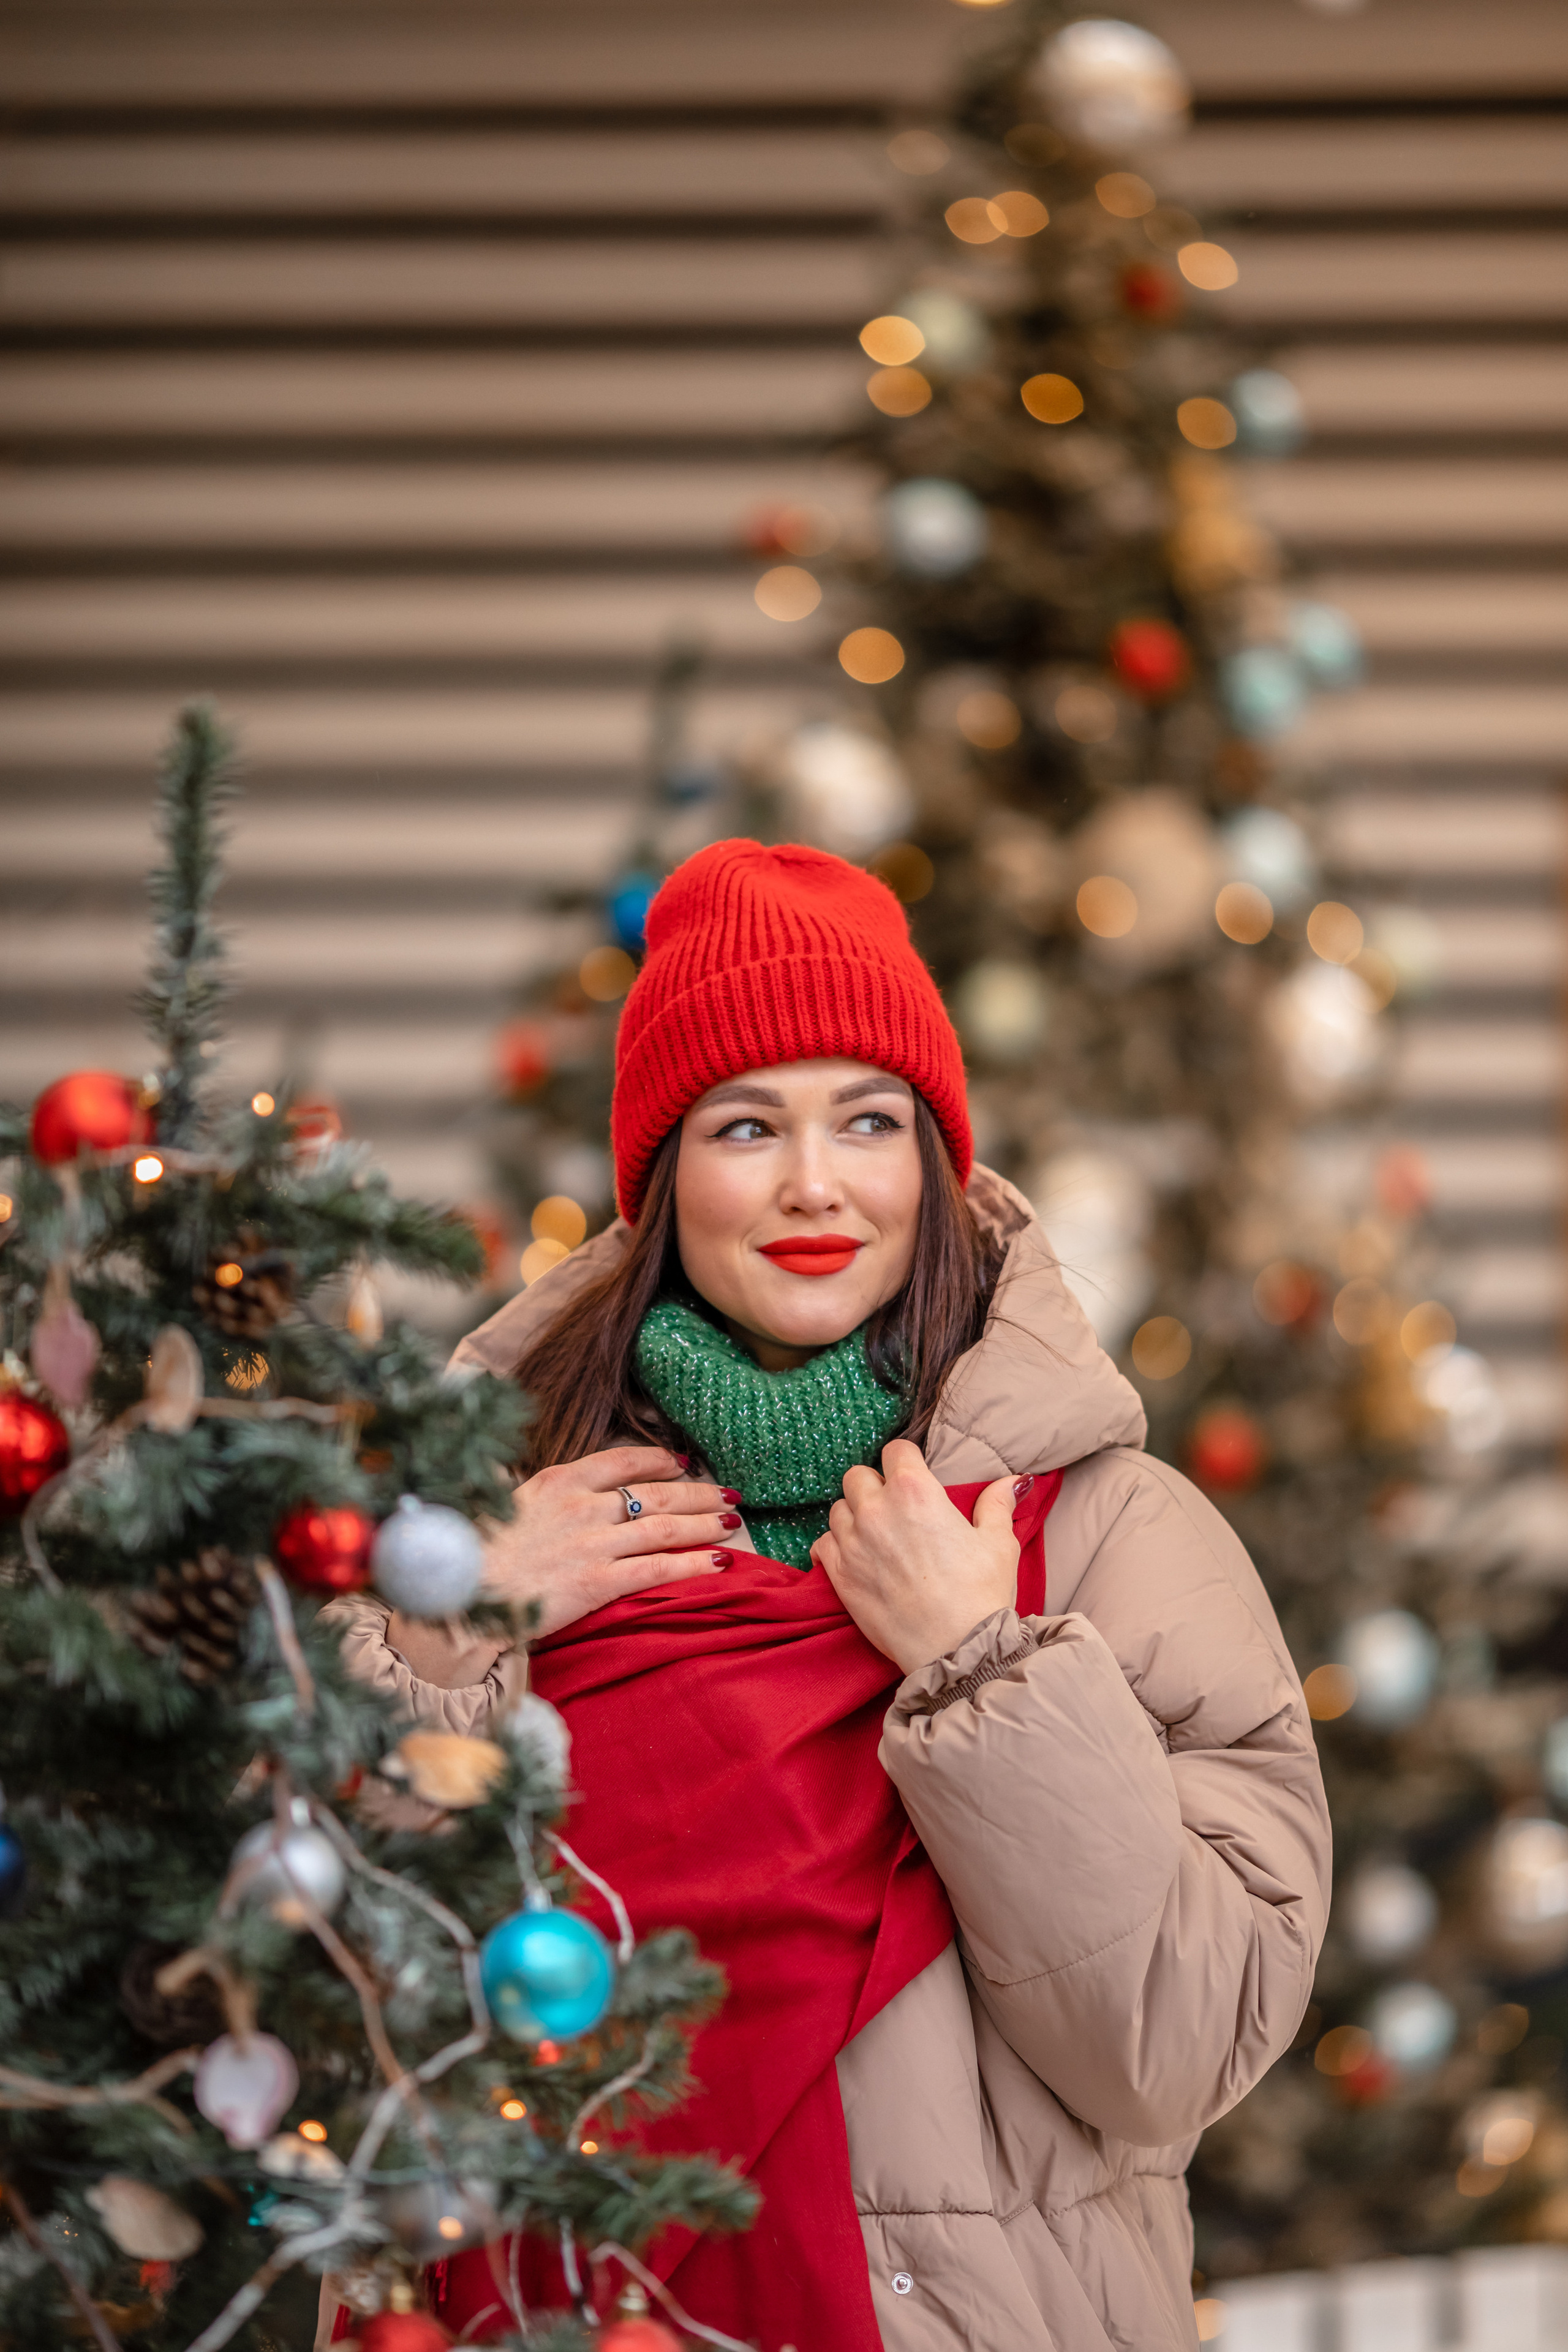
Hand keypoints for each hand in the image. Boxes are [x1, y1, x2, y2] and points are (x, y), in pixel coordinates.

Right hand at [481, 1445, 740, 1635]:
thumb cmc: (480, 1552)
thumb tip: (571, 1492)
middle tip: (728, 1493)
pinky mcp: (599, 1581)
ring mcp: (594, 1543)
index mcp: (559, 1481)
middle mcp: (583, 1506)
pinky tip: (718, 1562)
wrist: (466, 1592)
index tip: (681, 1464)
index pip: (621, 1460)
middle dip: (697, 1493)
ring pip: (664, 1528)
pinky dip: (693, 1564)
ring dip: (704, 1524)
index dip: (657, 1461)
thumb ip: (549, 1495)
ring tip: (731, 1521)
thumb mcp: (509, 1504)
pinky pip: (658, 1569)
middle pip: (654, 1493)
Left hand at [811, 1439, 1021, 1673]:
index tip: (913, 1475)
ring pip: (838, 1509)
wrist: (956, 1651)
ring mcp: (853, 1543)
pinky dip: (833, 1546)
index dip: (906, 1460)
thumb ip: (997, 1505)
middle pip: (859, 1476)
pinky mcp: (839, 1576)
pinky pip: (821, 1544)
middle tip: (895, 1508)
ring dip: (854, 1515)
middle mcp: (877, 1510)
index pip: (895, 1450)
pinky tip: (852, 1556)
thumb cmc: (981, 1596)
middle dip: (875, 1486)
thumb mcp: (999, 1544)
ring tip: (876, 1535)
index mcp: (915, 1492)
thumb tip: (1013, 1481)